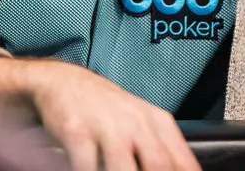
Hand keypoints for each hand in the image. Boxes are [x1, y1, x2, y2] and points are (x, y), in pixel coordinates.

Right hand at [0, 56, 200, 170]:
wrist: (63, 81)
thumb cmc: (106, 109)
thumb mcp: (142, 120)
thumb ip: (162, 149)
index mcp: (156, 121)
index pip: (181, 161)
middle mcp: (135, 122)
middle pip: (158, 165)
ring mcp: (107, 127)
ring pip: (123, 170)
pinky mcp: (77, 132)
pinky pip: (86, 167)